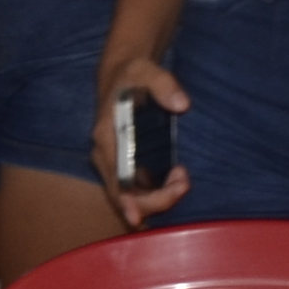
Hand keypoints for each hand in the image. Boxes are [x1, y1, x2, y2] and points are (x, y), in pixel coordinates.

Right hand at [97, 53, 191, 223]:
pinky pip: (135, 189)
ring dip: (158, 197)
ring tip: (183, 180)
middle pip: (121, 194)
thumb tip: (181, 104)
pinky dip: (156, 193)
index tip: (140, 217)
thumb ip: (164, 85)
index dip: (125, 200)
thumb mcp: (146, 71)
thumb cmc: (133, 75)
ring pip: (130, 195)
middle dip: (154, 199)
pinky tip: (176, 185)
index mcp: (105, 135)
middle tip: (184, 183)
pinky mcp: (124, 164)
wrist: (122, 76)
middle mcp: (104, 154)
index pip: (113, 176)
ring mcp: (113, 162)